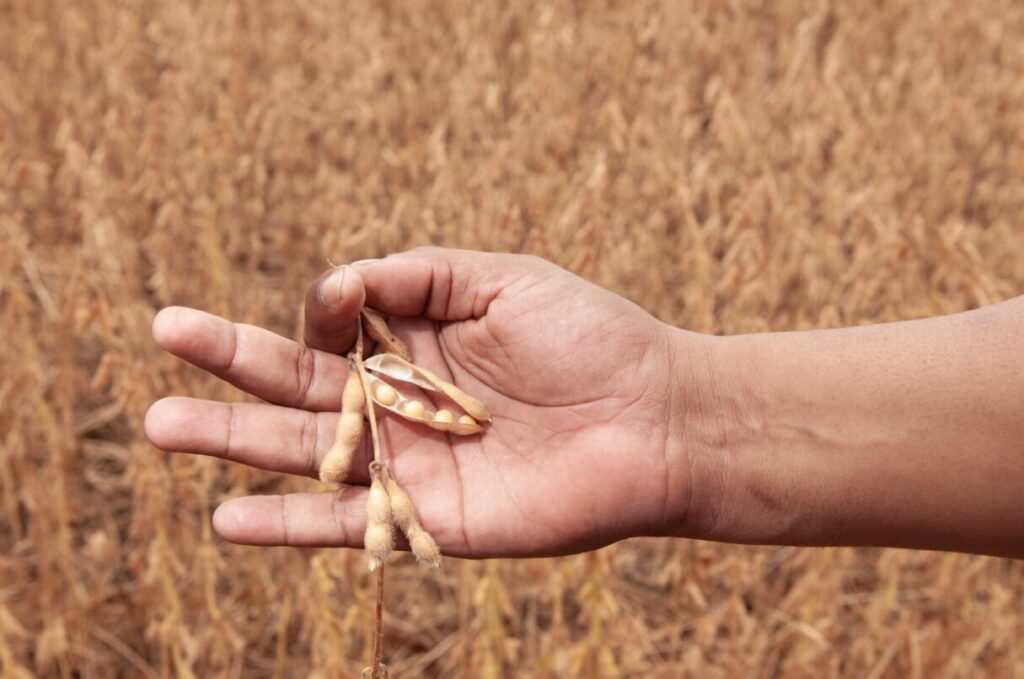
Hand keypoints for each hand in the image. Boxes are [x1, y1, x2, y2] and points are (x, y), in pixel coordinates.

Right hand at [145, 248, 695, 556]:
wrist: (655, 417)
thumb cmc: (587, 336)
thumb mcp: (496, 278)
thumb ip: (410, 276)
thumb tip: (327, 295)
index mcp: (416, 344)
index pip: (334, 329)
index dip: (320, 314)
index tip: (332, 309)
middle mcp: (402, 404)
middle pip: (299, 386)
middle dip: (230, 363)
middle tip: (163, 335)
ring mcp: (411, 462)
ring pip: (306, 454)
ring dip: (234, 441)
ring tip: (164, 425)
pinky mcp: (430, 518)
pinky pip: (350, 525)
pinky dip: (289, 527)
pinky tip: (228, 520)